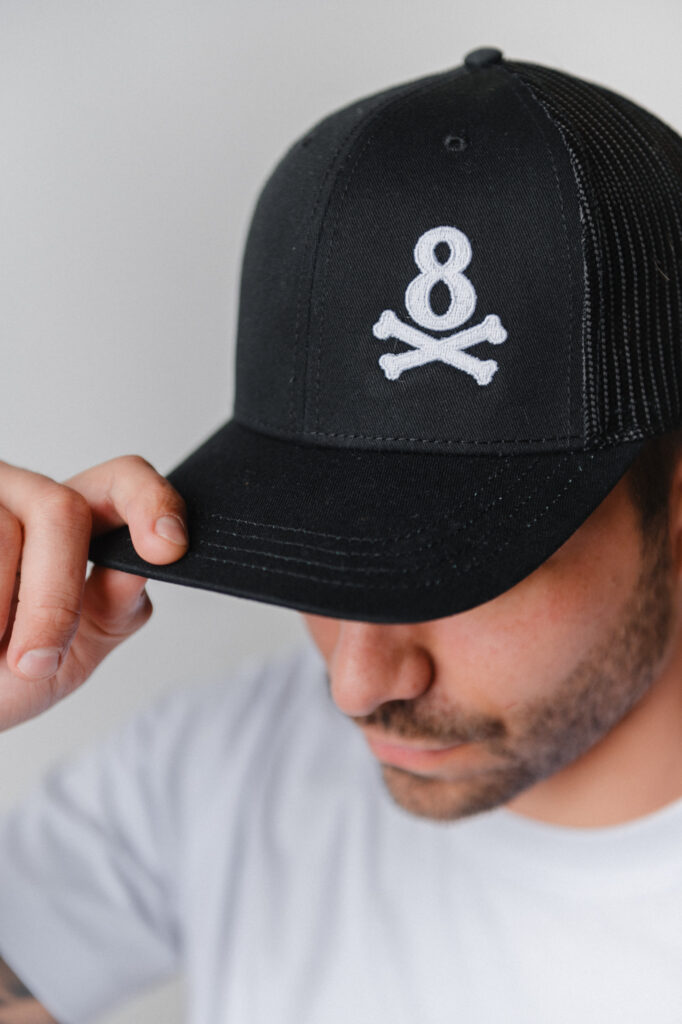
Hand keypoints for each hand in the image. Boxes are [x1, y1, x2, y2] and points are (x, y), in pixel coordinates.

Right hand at [0, 455, 188, 730]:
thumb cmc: (5, 676)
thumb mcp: (72, 652)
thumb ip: (114, 607)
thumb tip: (142, 569)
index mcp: (70, 520)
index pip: (124, 479)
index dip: (151, 502)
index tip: (167, 549)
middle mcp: (23, 493)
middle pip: (62, 510)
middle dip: (55, 597)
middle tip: (34, 663)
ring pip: (4, 536)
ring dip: (3, 613)